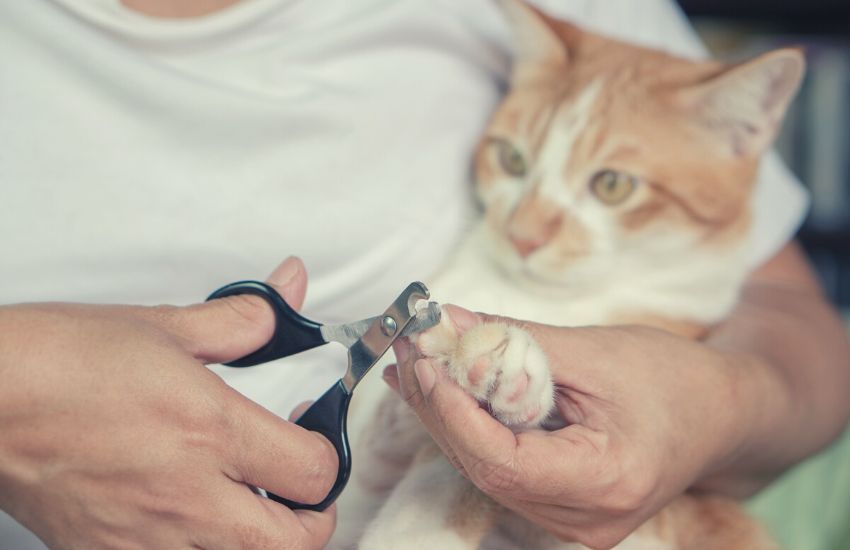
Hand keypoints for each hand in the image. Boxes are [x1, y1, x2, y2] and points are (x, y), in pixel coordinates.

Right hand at [0, 257, 337, 549]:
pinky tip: (192, 519)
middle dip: (313, 522)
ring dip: (261, 542)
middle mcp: (188, 493)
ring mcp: (148, 536)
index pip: (312, 471)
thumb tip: (285, 296)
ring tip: (252, 510)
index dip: (327, 458)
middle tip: (303, 494)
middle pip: (292, 544)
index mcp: (210, 429)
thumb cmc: (60, 360)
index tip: (313, 441)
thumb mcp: (163, 326)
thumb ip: (239, 321)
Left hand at [386, 306, 784, 548]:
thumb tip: (448, 322)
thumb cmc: (674, 379)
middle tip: (409, 350)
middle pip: (485, 468)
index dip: (454, 411)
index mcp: (606, 482)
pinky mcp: (563, 509)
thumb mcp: (595, 351)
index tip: (425, 361)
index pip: (503, 461)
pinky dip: (471, 428)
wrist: (720, 414)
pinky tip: (445, 392)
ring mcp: (573, 523)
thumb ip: (515, 341)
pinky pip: (502, 470)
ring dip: (447, 416)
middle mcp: (586, 520)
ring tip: (415, 364)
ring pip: (487, 471)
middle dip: (440, 406)